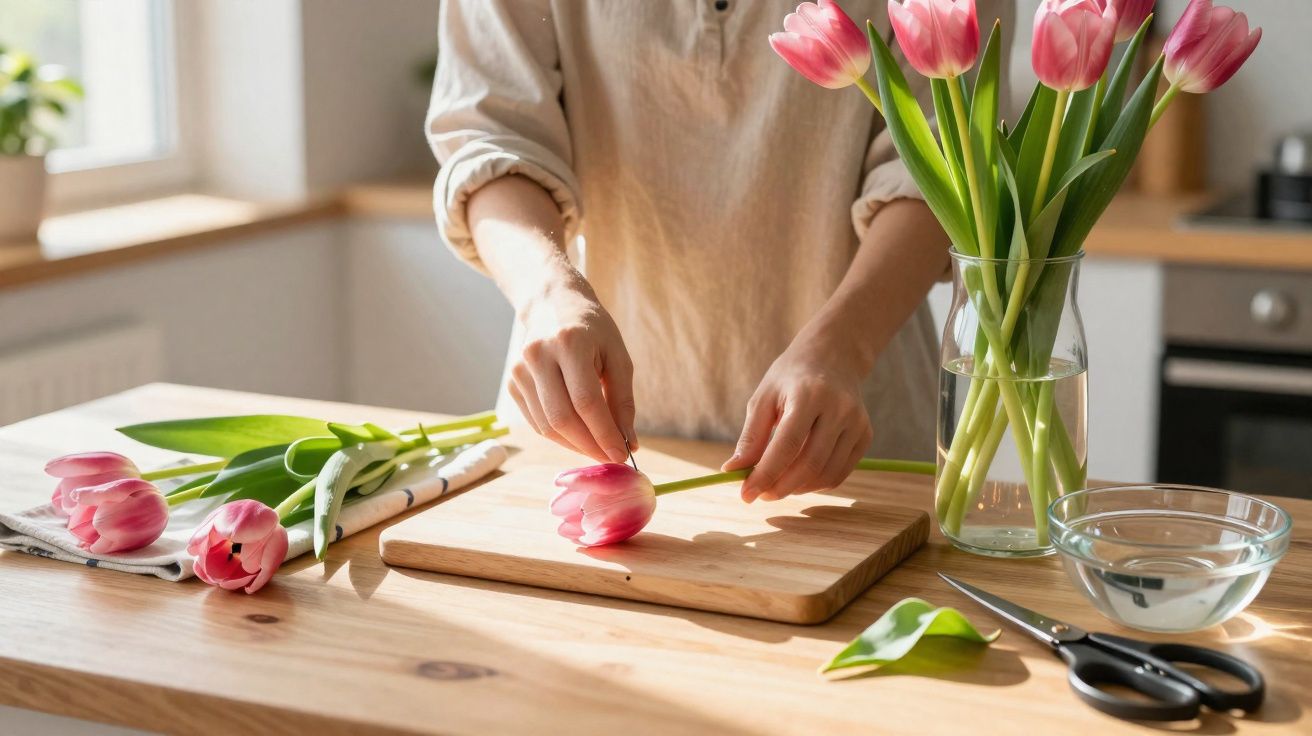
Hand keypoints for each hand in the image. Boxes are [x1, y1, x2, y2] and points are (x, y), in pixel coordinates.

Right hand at [509, 276, 636, 462]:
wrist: (551, 303)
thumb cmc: (592, 330)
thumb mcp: (618, 356)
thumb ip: (623, 400)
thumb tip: (629, 443)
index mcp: (569, 343)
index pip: (586, 402)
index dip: (604, 434)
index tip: (622, 455)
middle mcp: (538, 355)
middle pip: (562, 418)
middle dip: (589, 445)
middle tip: (610, 457)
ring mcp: (520, 369)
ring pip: (546, 425)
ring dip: (575, 445)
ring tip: (597, 447)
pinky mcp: (513, 382)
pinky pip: (536, 421)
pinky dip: (559, 436)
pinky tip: (578, 435)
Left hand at [722, 333, 872, 502]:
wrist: (831, 357)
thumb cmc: (790, 378)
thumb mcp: (763, 398)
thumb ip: (751, 436)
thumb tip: (732, 471)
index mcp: (809, 394)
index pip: (788, 444)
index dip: (765, 474)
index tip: (746, 494)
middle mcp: (839, 408)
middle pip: (810, 463)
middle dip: (781, 487)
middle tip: (761, 495)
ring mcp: (857, 423)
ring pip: (826, 474)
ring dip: (798, 489)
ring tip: (777, 485)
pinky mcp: (865, 435)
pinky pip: (840, 473)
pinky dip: (816, 484)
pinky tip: (799, 479)